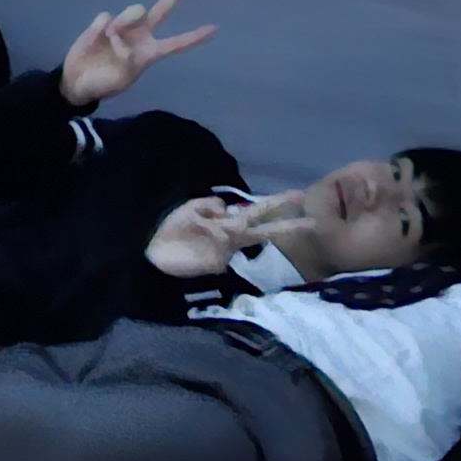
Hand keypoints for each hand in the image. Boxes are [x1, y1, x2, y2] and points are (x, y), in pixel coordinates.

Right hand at [59, 0, 218, 111]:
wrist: (77, 81)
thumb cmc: (102, 84)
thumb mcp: (119, 81)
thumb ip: (126, 62)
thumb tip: (123, 42)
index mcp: (149, 53)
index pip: (176, 44)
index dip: (194, 37)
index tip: (214, 29)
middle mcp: (140, 36)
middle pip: (161, 11)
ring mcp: (123, 27)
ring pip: (134, 10)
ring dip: (124, 22)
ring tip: (110, 39)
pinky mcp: (104, 23)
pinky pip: (107, 16)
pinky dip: (101, 29)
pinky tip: (95, 39)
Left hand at [150, 188, 307, 278]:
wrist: (146, 253)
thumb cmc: (165, 230)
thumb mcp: (187, 209)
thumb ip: (207, 205)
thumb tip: (226, 206)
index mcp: (224, 221)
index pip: (254, 212)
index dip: (274, 204)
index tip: (298, 197)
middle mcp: (230, 235)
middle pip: (264, 227)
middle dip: (287, 223)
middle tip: (313, 220)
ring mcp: (225, 250)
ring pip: (255, 238)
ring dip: (278, 231)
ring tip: (304, 226)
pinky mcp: (217, 263)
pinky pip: (227, 248)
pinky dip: (220, 237)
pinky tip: (204, 233)